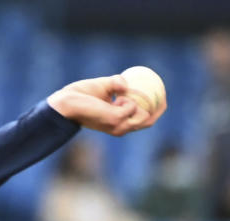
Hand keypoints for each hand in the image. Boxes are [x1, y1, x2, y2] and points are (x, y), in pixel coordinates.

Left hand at [47, 74, 165, 135]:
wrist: (67, 102)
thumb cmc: (81, 95)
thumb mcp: (104, 87)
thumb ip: (116, 84)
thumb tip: (126, 83)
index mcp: (118, 123)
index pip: (143, 121)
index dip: (156, 109)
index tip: (162, 95)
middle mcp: (120, 129)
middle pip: (149, 121)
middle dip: (159, 107)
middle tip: (161, 92)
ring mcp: (119, 127)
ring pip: (143, 115)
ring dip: (136, 101)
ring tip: (120, 96)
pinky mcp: (116, 120)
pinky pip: (132, 107)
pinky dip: (127, 99)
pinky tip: (116, 98)